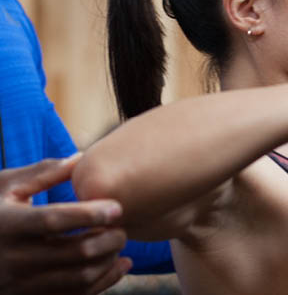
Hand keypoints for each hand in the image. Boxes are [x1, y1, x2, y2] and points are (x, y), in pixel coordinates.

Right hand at [0, 155, 131, 294]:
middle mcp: (13, 258)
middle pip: (75, 252)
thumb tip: (81, 159)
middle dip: (109, 239)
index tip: (117, 208)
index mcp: (7, 224)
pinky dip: (103, 282)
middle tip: (122, 227)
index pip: (53, 220)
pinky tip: (118, 265)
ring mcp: (21, 283)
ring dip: (109, 261)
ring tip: (118, 243)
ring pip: (79, 278)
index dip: (88, 214)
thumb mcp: (5, 187)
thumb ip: (43, 173)